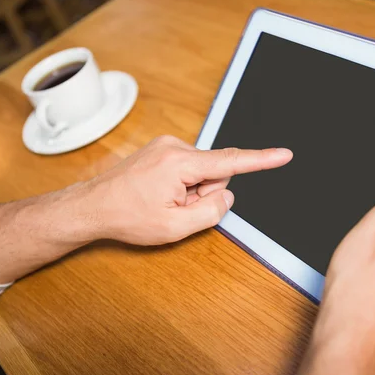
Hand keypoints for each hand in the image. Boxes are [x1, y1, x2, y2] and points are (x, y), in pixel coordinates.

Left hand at [0, 135, 291, 283]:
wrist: (91, 206)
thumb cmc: (126, 217)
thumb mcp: (175, 227)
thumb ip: (211, 211)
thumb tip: (226, 195)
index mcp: (181, 163)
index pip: (232, 161)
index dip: (262, 160)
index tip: (284, 154)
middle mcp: (175, 147)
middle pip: (215, 171)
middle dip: (205, 193)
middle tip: (178, 209)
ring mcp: (166, 146)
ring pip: (201, 171)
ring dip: (191, 191)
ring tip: (164, 202)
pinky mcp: (161, 150)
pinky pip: (187, 167)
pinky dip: (181, 184)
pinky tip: (159, 195)